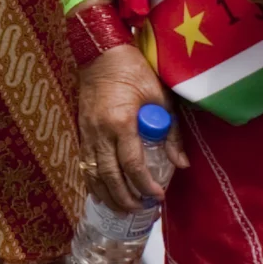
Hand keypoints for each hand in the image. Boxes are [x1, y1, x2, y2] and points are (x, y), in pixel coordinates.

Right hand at [74, 41, 175, 211]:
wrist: (101, 53)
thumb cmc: (135, 71)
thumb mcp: (160, 98)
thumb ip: (170, 133)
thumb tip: (181, 164)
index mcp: (121, 123)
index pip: (132, 165)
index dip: (145, 185)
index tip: (158, 196)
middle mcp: (100, 133)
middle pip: (110, 176)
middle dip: (125, 198)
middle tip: (141, 210)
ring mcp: (87, 133)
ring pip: (93, 174)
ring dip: (107, 195)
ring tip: (122, 210)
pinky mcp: (81, 132)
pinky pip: (84, 164)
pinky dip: (92, 182)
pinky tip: (101, 193)